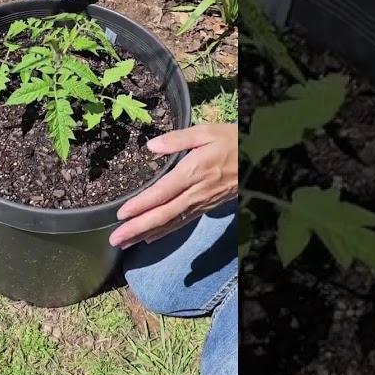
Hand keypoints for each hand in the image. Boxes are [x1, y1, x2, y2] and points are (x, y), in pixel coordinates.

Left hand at [109, 124, 236, 248]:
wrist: (257, 158)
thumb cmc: (231, 141)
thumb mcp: (207, 131)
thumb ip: (178, 138)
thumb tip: (151, 146)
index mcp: (193, 171)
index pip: (162, 192)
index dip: (141, 205)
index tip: (122, 214)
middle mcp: (196, 192)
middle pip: (163, 214)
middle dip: (138, 228)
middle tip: (116, 239)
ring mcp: (202, 202)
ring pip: (171, 222)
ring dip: (147, 234)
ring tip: (126, 243)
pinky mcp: (206, 207)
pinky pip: (182, 222)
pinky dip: (164, 232)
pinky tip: (149, 238)